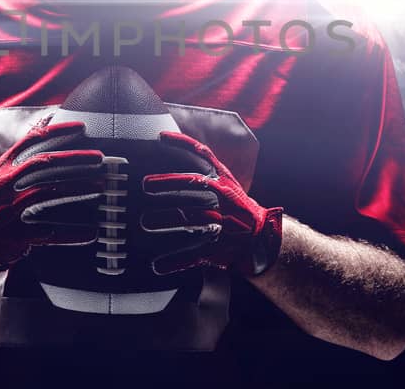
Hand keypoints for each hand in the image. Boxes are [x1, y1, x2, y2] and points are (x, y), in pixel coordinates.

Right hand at [0, 120, 105, 276]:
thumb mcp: (1, 174)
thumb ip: (22, 155)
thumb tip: (45, 127)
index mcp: (4, 168)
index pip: (31, 142)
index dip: (58, 132)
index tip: (81, 127)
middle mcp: (8, 184)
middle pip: (46, 164)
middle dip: (75, 159)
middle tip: (99, 157)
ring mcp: (14, 208)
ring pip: (51, 193)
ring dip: (78, 189)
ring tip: (100, 185)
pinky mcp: (21, 234)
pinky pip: (52, 233)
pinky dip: (72, 233)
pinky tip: (92, 230)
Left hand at [140, 131, 283, 276]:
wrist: (259, 237)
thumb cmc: (236, 207)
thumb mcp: (226, 183)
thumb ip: (206, 170)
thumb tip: (180, 152)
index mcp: (223, 183)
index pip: (204, 157)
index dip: (183, 145)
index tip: (161, 138)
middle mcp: (221, 200)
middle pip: (194, 187)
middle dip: (170, 184)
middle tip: (146, 184)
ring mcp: (219, 224)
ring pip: (190, 220)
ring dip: (166, 222)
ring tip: (144, 222)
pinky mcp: (215, 248)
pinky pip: (192, 256)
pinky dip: (174, 261)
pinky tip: (157, 265)